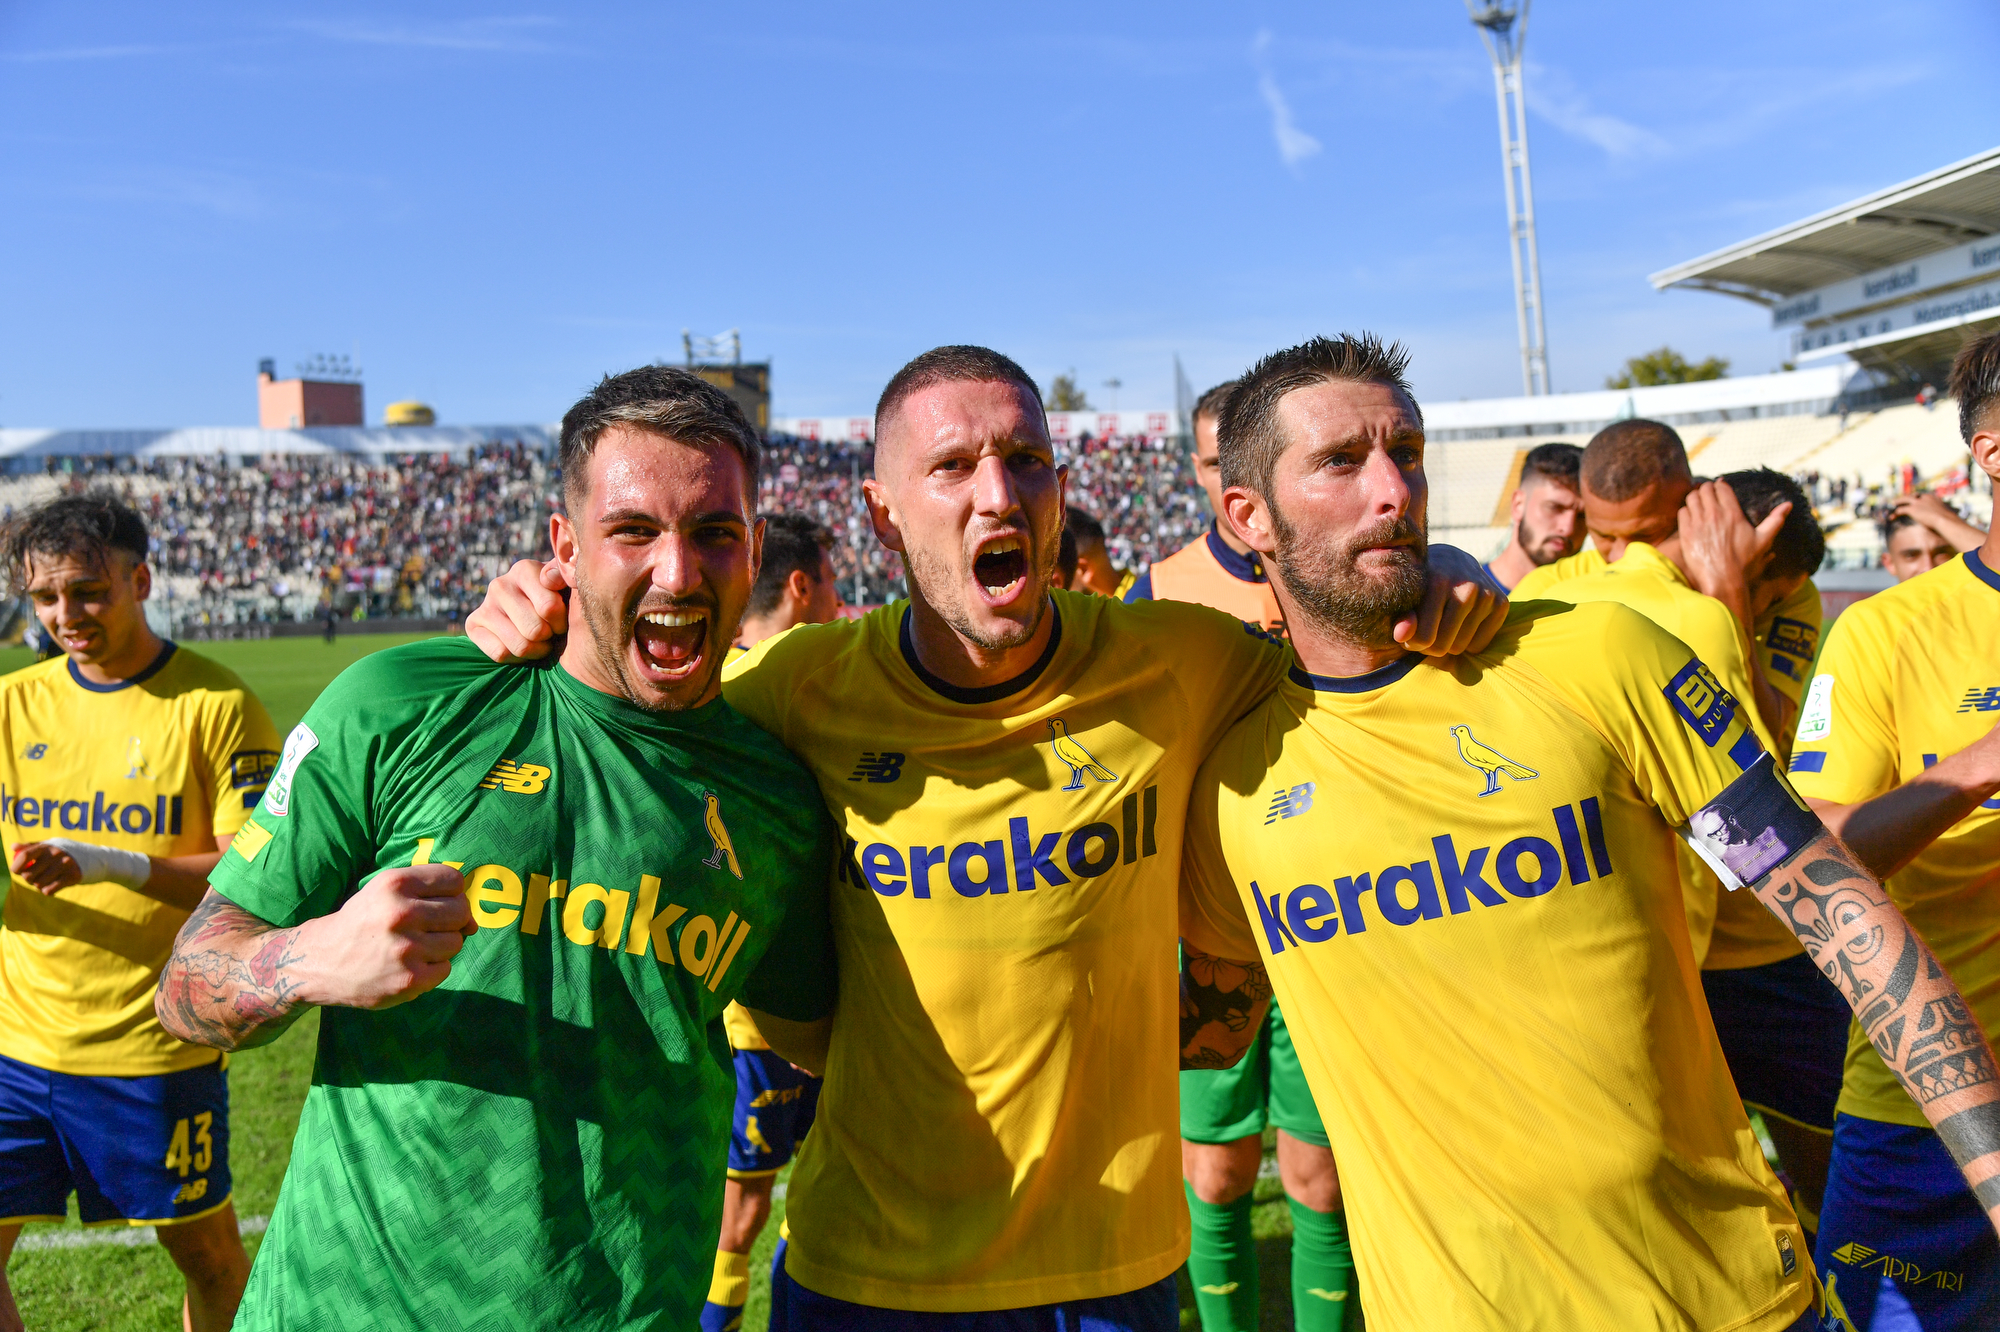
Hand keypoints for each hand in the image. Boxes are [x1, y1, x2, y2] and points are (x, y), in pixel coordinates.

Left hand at [12, 842, 80, 892]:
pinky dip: (47, 891)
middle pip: (28, 875)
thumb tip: (13, 847)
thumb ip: (29, 847)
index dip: (16, 867)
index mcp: (46, 846)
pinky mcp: (72, 876)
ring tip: (45, 881)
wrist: (88, 858)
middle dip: (29, 880)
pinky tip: (52, 886)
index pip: (24, 856)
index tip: (18, 871)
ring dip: (39, 886)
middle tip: (35, 877)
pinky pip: (49, 890)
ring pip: (39, 885)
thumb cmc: (60, 853)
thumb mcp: (46, 846)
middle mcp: (55, 854)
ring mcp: (65, 865)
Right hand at [293, 864, 474, 1009]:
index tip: (439, 901)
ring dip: (441, 946)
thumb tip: (474, 923)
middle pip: (461, 911)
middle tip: (425, 927)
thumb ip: (431, 896)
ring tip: (412, 947)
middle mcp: (401, 913)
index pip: (455, 880)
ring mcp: (406, 949)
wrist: (318, 962)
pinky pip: (445, 968)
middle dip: (451, 920)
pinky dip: (432, 968)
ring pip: (456, 942)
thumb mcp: (385, 893)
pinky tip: (407, 965)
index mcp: (395, 884)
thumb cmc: (361, 922)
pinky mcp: (410, 979)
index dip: (453, 892)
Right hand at [465, 559, 568, 662]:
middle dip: (548, 637)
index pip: (549, 607)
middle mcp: (500, 584)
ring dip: (536, 650)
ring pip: (519, 645)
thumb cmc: (560, 603)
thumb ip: (566, 577)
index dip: (560, 621)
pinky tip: (522, 646)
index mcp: (525, 569)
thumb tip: (550, 578)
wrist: (538, 621)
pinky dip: (516, 658)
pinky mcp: (472, 625)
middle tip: (550, 632)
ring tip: (540, 641)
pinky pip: (500, 654)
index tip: (562, 618)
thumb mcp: (568, 589)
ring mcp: (485, 605)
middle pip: (534, 630)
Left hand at [1396, 544, 1508, 655]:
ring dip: (1449, 643)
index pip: (1423, 639)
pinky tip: (1462, 623)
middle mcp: (1466, 587)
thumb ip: (1399, 619)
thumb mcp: (1405, 598)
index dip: (1413, 643)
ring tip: (1442, 625)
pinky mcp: (1501, 603)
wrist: (1452, 560)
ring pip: (1460, 647)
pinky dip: (1468, 642)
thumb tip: (1400, 636)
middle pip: (1442, 647)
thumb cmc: (1422, 585)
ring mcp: (1486, 595)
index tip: (1411, 632)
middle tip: (1427, 630)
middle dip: (1430, 645)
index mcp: (1437, 582)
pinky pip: (1478, 645)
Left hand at [1678, 479, 1787, 603]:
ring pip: (1691, 498)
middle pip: (1705, 489)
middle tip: (1708, 495)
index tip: (1720, 488)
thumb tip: (1788, 504)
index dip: (1720, 485)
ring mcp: (1698, 523)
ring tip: (1699, 503)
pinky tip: (1691, 516)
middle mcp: (1714, 514)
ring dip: (1695, 498)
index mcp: (1732, 513)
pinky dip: (1686, 511)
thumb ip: (1775, 520)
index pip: (1721, 487)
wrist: (1722, 579)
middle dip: (1707, 489)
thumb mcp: (1763, 540)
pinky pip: (1682, 512)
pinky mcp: (1686, 533)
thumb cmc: (1744, 561)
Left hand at [1891, 493, 1987, 552]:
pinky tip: (1892, 517)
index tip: (1915, 499)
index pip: (1922, 495)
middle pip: (1912, 496)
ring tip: (1892, 504)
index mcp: (1933, 498)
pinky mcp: (1912, 509)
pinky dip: (1895, 513)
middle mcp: (1925, 498)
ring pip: (1904, 500)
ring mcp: (1918, 502)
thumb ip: (1944, 516)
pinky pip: (1900, 510)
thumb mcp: (1947, 515)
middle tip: (1901, 500)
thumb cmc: (1949, 521)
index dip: (1917, 498)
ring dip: (1897, 502)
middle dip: (1906, 498)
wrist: (1945, 520)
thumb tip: (1951, 522)